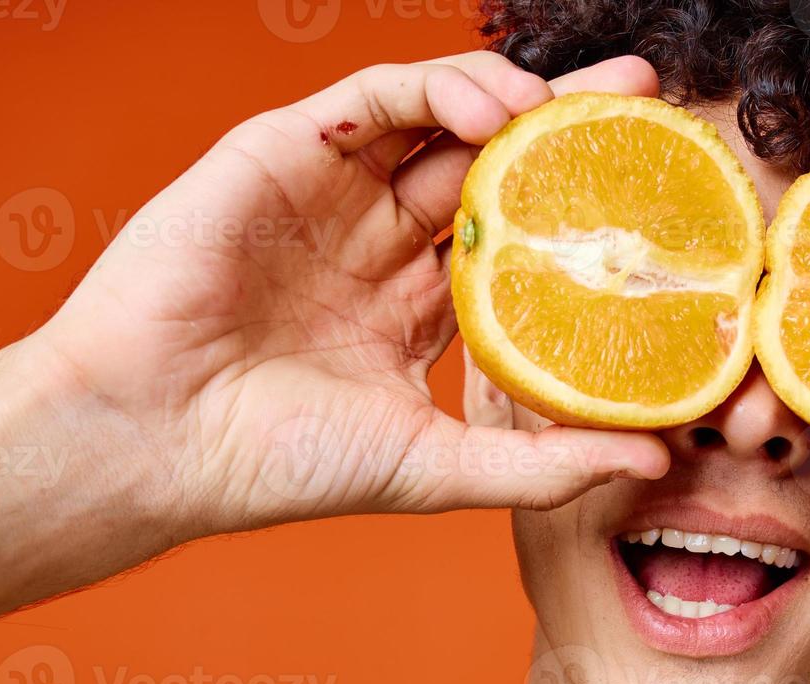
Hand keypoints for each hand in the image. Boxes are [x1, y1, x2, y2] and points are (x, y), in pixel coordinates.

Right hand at [34, 51, 667, 534]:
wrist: (151, 441)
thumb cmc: (277, 463)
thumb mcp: (435, 467)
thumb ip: (542, 462)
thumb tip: (658, 457)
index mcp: (410, 310)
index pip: (516, 243)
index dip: (583, 213)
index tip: (656, 194)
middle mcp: (376, 245)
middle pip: (490, 167)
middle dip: (566, 128)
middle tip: (643, 93)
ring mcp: (330, 197)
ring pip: (435, 120)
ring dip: (508, 99)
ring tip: (571, 101)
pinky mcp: (280, 155)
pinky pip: (369, 101)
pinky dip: (433, 90)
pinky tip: (489, 109)